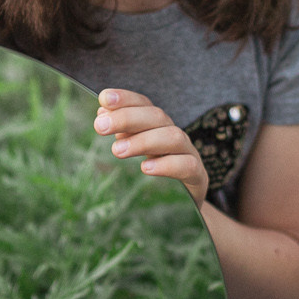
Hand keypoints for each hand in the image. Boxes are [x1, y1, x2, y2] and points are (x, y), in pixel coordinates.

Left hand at [94, 88, 209, 205]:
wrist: (187, 199)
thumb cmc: (156, 171)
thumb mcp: (136, 150)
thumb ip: (121, 132)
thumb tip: (102, 114)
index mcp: (158, 125)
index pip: (144, 104)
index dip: (125, 99)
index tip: (104, 98)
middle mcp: (174, 134)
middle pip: (157, 116)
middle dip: (127, 118)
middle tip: (100, 127)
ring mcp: (188, 153)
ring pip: (173, 137)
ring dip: (143, 141)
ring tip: (117, 150)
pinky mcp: (197, 176)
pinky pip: (187, 166)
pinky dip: (166, 165)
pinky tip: (145, 168)